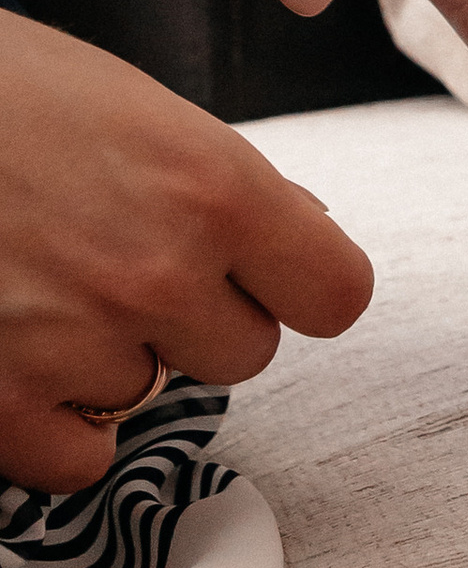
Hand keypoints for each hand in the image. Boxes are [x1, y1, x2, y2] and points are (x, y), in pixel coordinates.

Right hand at [0, 12, 373, 490]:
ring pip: (151, 395)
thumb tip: (304, 234)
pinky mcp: (0, 400)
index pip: (334, 295)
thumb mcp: (133, 108)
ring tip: (41, 283)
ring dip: (108, 357)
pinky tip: (18, 353)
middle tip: (114, 261)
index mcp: (210, 186)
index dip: (295, 286)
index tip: (260, 276)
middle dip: (194, 317)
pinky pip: (76, 459)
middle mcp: (156, 272)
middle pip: (245, 353)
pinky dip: (50, 423)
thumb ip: (225, 183)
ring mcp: (76, 343)